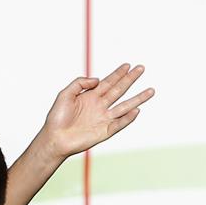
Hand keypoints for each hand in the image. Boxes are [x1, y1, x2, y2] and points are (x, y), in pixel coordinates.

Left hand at [38, 63, 154, 158]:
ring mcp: (103, 118)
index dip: (117, 74)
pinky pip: (119, 123)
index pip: (108, 82)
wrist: (54, 139)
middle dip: (130, 79)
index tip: (127, 65)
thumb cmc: (56, 118)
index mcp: (90, 97)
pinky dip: (128, 118)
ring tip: (151, 90)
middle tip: (141, 68)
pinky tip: (136, 110)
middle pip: (118, 90)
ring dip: (138, 98)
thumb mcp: (64, 95)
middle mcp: (99, 106)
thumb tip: (97, 79)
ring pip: (124, 106)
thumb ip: (80, 83)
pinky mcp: (104, 131)